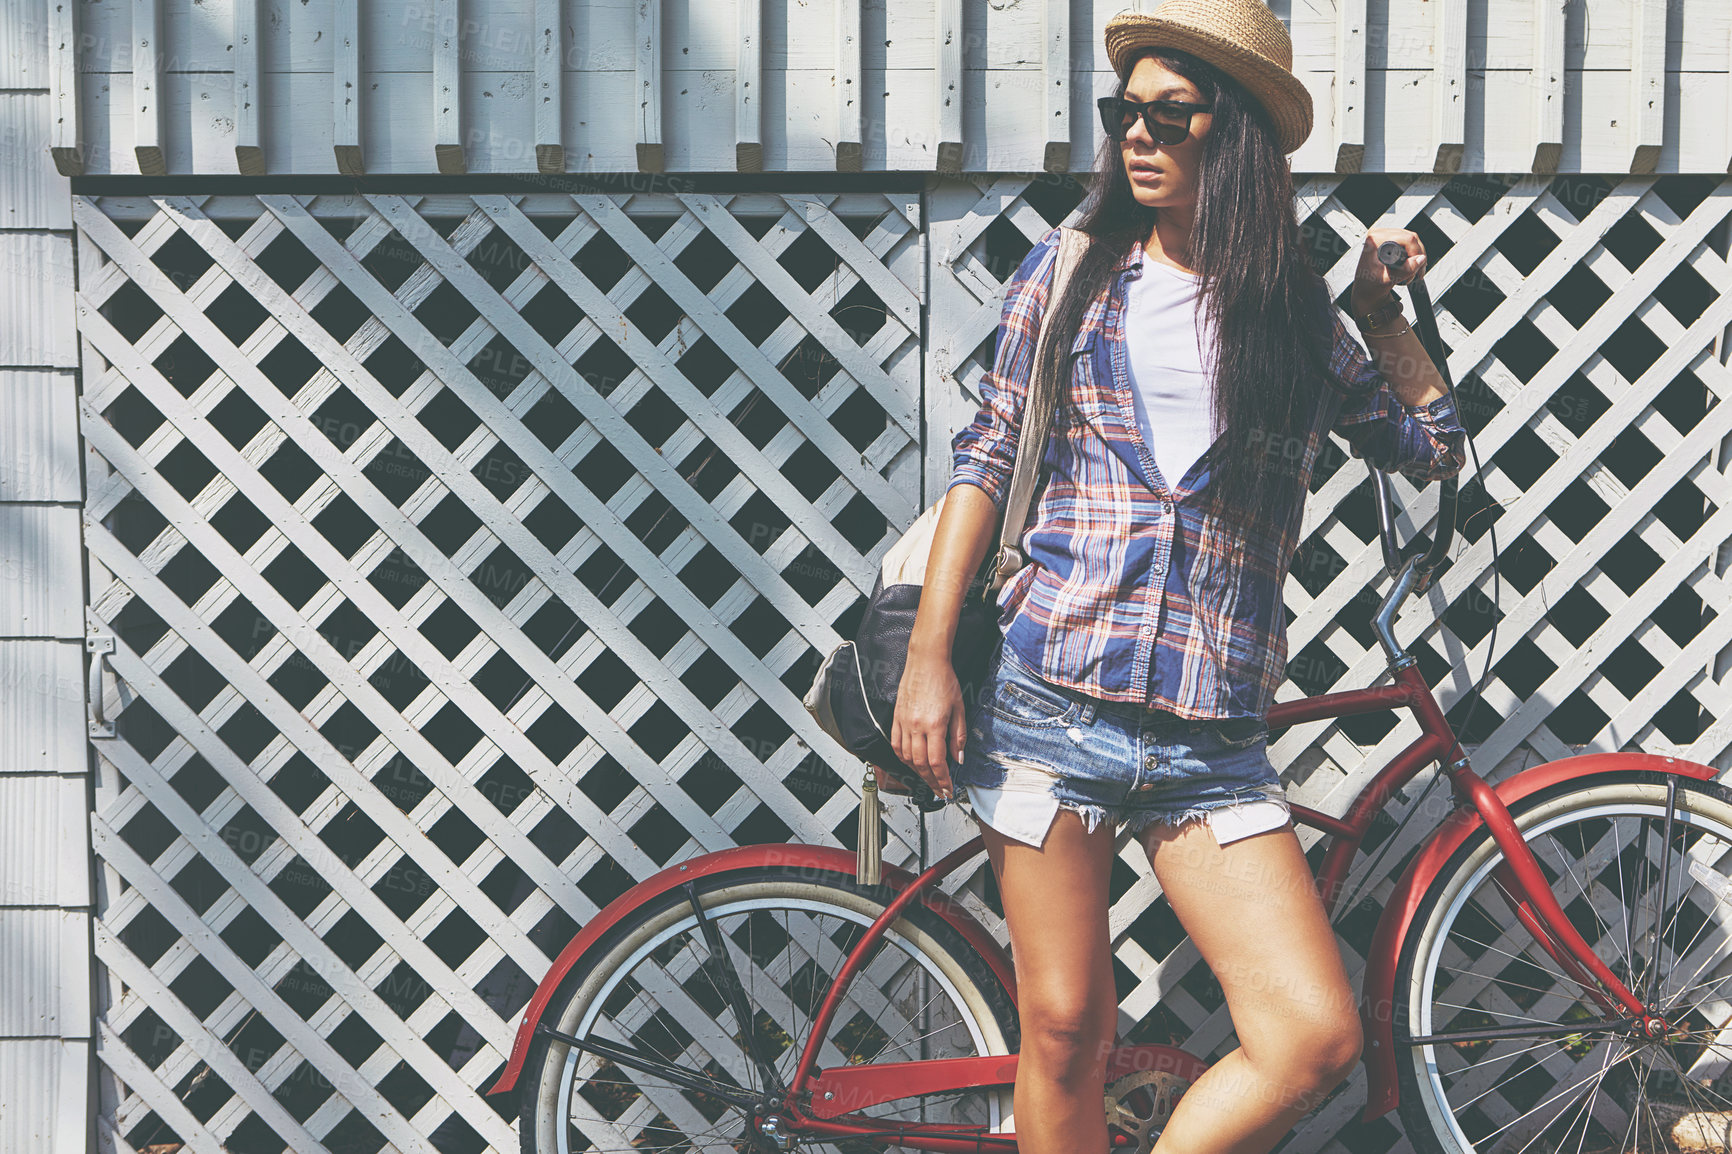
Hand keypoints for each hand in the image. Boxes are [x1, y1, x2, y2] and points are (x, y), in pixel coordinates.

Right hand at [890, 653, 965, 799]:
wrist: (926, 661)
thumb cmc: (944, 680)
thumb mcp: (959, 708)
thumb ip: (958, 736)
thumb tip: (958, 758)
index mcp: (934, 725)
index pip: (936, 762)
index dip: (942, 779)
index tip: (947, 789)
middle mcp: (916, 726)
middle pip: (921, 764)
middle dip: (931, 781)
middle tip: (938, 790)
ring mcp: (903, 722)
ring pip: (906, 757)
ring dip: (917, 771)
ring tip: (927, 778)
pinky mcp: (896, 717)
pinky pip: (896, 744)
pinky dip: (903, 757)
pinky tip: (911, 762)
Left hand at [1352, 227, 1426, 315]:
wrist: (1365, 290)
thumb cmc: (1369, 286)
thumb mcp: (1388, 280)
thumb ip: (1405, 270)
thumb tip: (1421, 259)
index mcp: (1375, 241)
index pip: (1406, 239)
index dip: (1416, 253)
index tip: (1418, 267)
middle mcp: (1378, 234)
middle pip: (1410, 237)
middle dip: (1418, 256)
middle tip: (1419, 272)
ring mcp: (1383, 235)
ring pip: (1411, 240)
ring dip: (1416, 256)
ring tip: (1413, 271)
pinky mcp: (1388, 239)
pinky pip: (1406, 242)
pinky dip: (1411, 254)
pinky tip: (1410, 265)